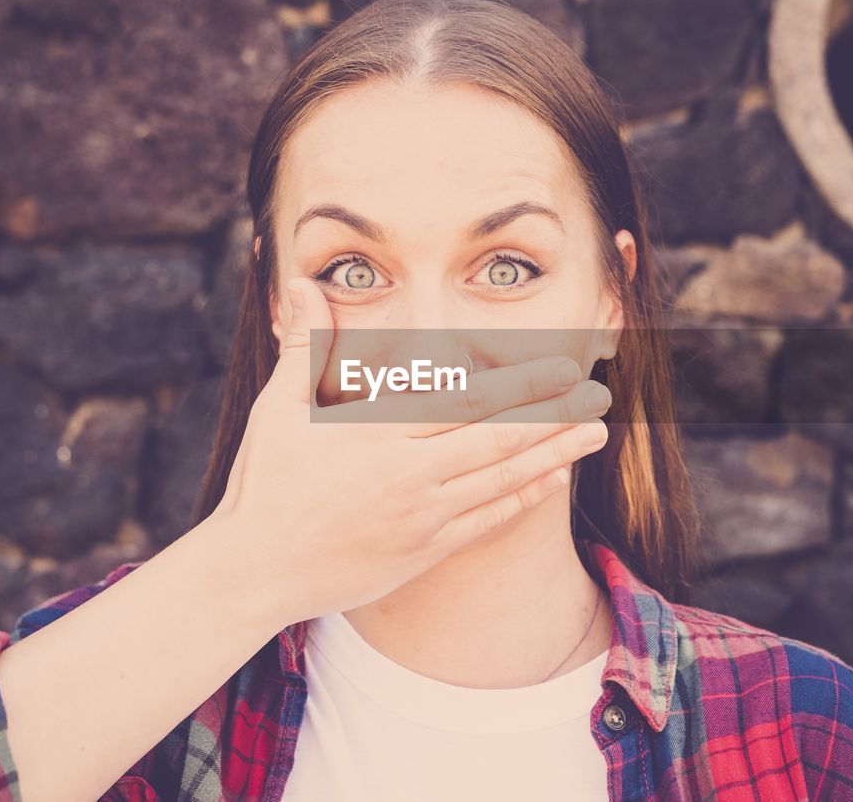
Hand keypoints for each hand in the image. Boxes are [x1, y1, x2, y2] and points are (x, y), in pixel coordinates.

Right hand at [209, 277, 611, 625]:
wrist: (255, 569)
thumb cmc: (264, 483)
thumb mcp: (278, 407)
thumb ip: (305, 344)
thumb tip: (304, 283)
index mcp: (379, 432)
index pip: (466, 400)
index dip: (521, 384)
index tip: (560, 367)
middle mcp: (410, 473)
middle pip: (498, 437)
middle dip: (554, 413)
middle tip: (597, 393)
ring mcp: (422, 516)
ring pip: (503, 478)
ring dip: (554, 454)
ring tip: (595, 433)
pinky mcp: (425, 551)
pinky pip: (487, 520)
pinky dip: (524, 498)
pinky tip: (554, 481)